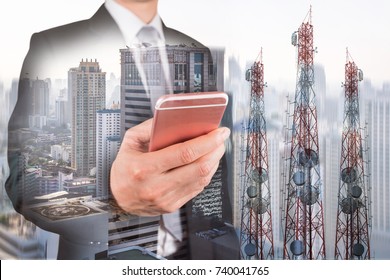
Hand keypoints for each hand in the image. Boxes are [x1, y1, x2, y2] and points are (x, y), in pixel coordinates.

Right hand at [110, 118, 229, 215]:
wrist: (117, 198)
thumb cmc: (125, 168)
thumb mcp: (130, 142)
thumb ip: (150, 127)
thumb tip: (175, 118)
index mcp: (144, 168)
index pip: (185, 153)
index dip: (207, 141)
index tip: (219, 132)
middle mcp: (156, 187)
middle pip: (199, 167)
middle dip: (216, 149)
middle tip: (221, 138)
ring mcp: (166, 199)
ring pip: (202, 179)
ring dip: (214, 161)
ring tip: (217, 148)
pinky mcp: (172, 206)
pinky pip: (197, 188)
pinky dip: (206, 173)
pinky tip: (208, 162)